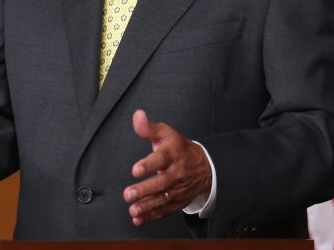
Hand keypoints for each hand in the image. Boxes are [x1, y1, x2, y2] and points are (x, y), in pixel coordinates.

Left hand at [123, 109, 211, 225]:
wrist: (205, 167)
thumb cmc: (179, 148)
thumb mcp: (166, 133)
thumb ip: (148, 128)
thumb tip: (137, 115)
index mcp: (172, 154)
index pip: (160, 159)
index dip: (148, 164)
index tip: (135, 169)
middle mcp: (176, 173)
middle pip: (160, 182)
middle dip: (144, 190)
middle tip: (128, 194)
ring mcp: (177, 189)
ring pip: (162, 199)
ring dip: (146, 206)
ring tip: (133, 209)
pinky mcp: (177, 201)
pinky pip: (164, 210)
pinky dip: (151, 216)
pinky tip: (138, 218)